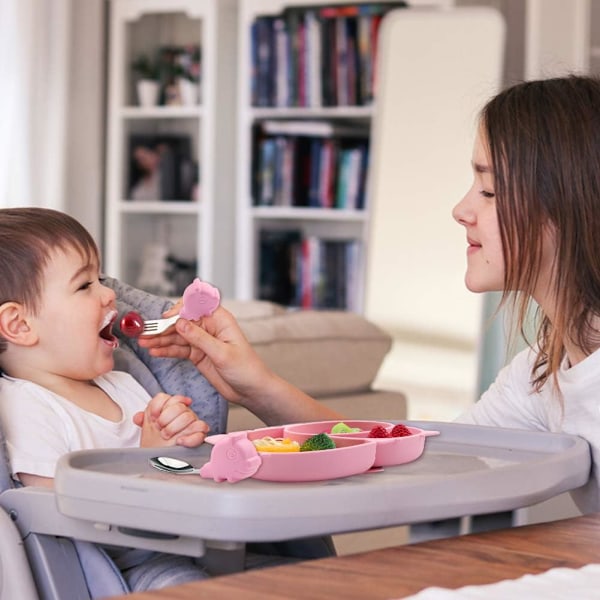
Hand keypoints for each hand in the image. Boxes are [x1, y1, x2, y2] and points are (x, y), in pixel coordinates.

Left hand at [133, 392, 208, 447]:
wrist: (162, 460)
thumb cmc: (156, 443)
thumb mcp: (147, 429)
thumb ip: (143, 419)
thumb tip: (138, 417)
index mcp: (169, 409)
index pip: (165, 398)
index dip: (157, 407)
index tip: (153, 417)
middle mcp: (182, 413)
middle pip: (178, 406)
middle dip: (166, 418)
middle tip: (159, 428)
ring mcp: (192, 424)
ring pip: (188, 416)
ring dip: (175, 427)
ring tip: (166, 436)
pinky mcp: (199, 435)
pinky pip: (201, 429)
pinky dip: (190, 436)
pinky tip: (180, 441)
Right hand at [138, 306, 271, 404]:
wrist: (251, 390)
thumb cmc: (246, 368)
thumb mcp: (222, 353)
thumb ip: (200, 338)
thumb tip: (180, 323)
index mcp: (220, 320)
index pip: (195, 306)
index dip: (179, 310)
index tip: (165, 318)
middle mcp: (209, 327)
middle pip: (182, 322)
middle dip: (163, 327)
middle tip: (146, 333)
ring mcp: (202, 341)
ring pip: (177, 336)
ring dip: (160, 339)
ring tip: (144, 342)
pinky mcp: (198, 354)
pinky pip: (179, 349)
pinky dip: (166, 350)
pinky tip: (154, 351)